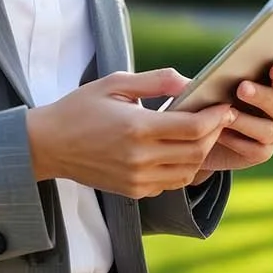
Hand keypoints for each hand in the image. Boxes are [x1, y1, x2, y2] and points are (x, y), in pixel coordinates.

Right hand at [25, 68, 236, 198]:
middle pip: (198, 151)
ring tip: (201, 133)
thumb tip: (189, 82)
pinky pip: (171, 183)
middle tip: (219, 118)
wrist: (47, 145)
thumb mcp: (115, 83)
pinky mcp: (133, 191)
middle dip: (215, 134)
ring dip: (202, 153)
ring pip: (189, 172)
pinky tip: (178, 150)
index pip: (194, 128)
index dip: (217, 117)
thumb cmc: (80, 108)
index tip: (225, 106)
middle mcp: (140, 158)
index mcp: (137, 128)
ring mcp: (137, 179)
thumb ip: (156, 81)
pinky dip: (183, 168)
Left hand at [195, 62, 272, 176]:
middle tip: (242, 88)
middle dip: (264, 96)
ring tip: (227, 113)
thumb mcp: (209, 82)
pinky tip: (223, 134)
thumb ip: (212, 75)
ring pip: (271, 129)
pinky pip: (258, 149)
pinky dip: (240, 141)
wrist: (198, 135)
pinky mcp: (260, 152)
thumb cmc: (209, 98)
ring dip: (248, 120)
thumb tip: (195, 79)